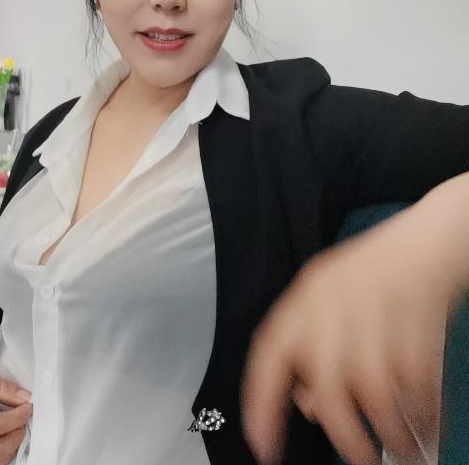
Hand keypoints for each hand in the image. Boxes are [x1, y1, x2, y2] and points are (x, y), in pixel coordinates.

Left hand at [240, 193, 465, 464]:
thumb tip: (304, 404)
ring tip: (402, 451)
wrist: (423, 244)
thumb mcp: (325, 300)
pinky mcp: (418, 329)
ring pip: (376, 396)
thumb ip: (307, 348)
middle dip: (345, 436)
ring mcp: (377, 319)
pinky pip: (417, 388)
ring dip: (392, 435)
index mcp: (306, 300)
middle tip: (360, 461)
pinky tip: (426, 427)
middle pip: (329, 387)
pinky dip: (424, 416)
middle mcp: (335, 309)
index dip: (261, 402)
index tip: (262, 444)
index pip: (269, 353)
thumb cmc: (371, 274)